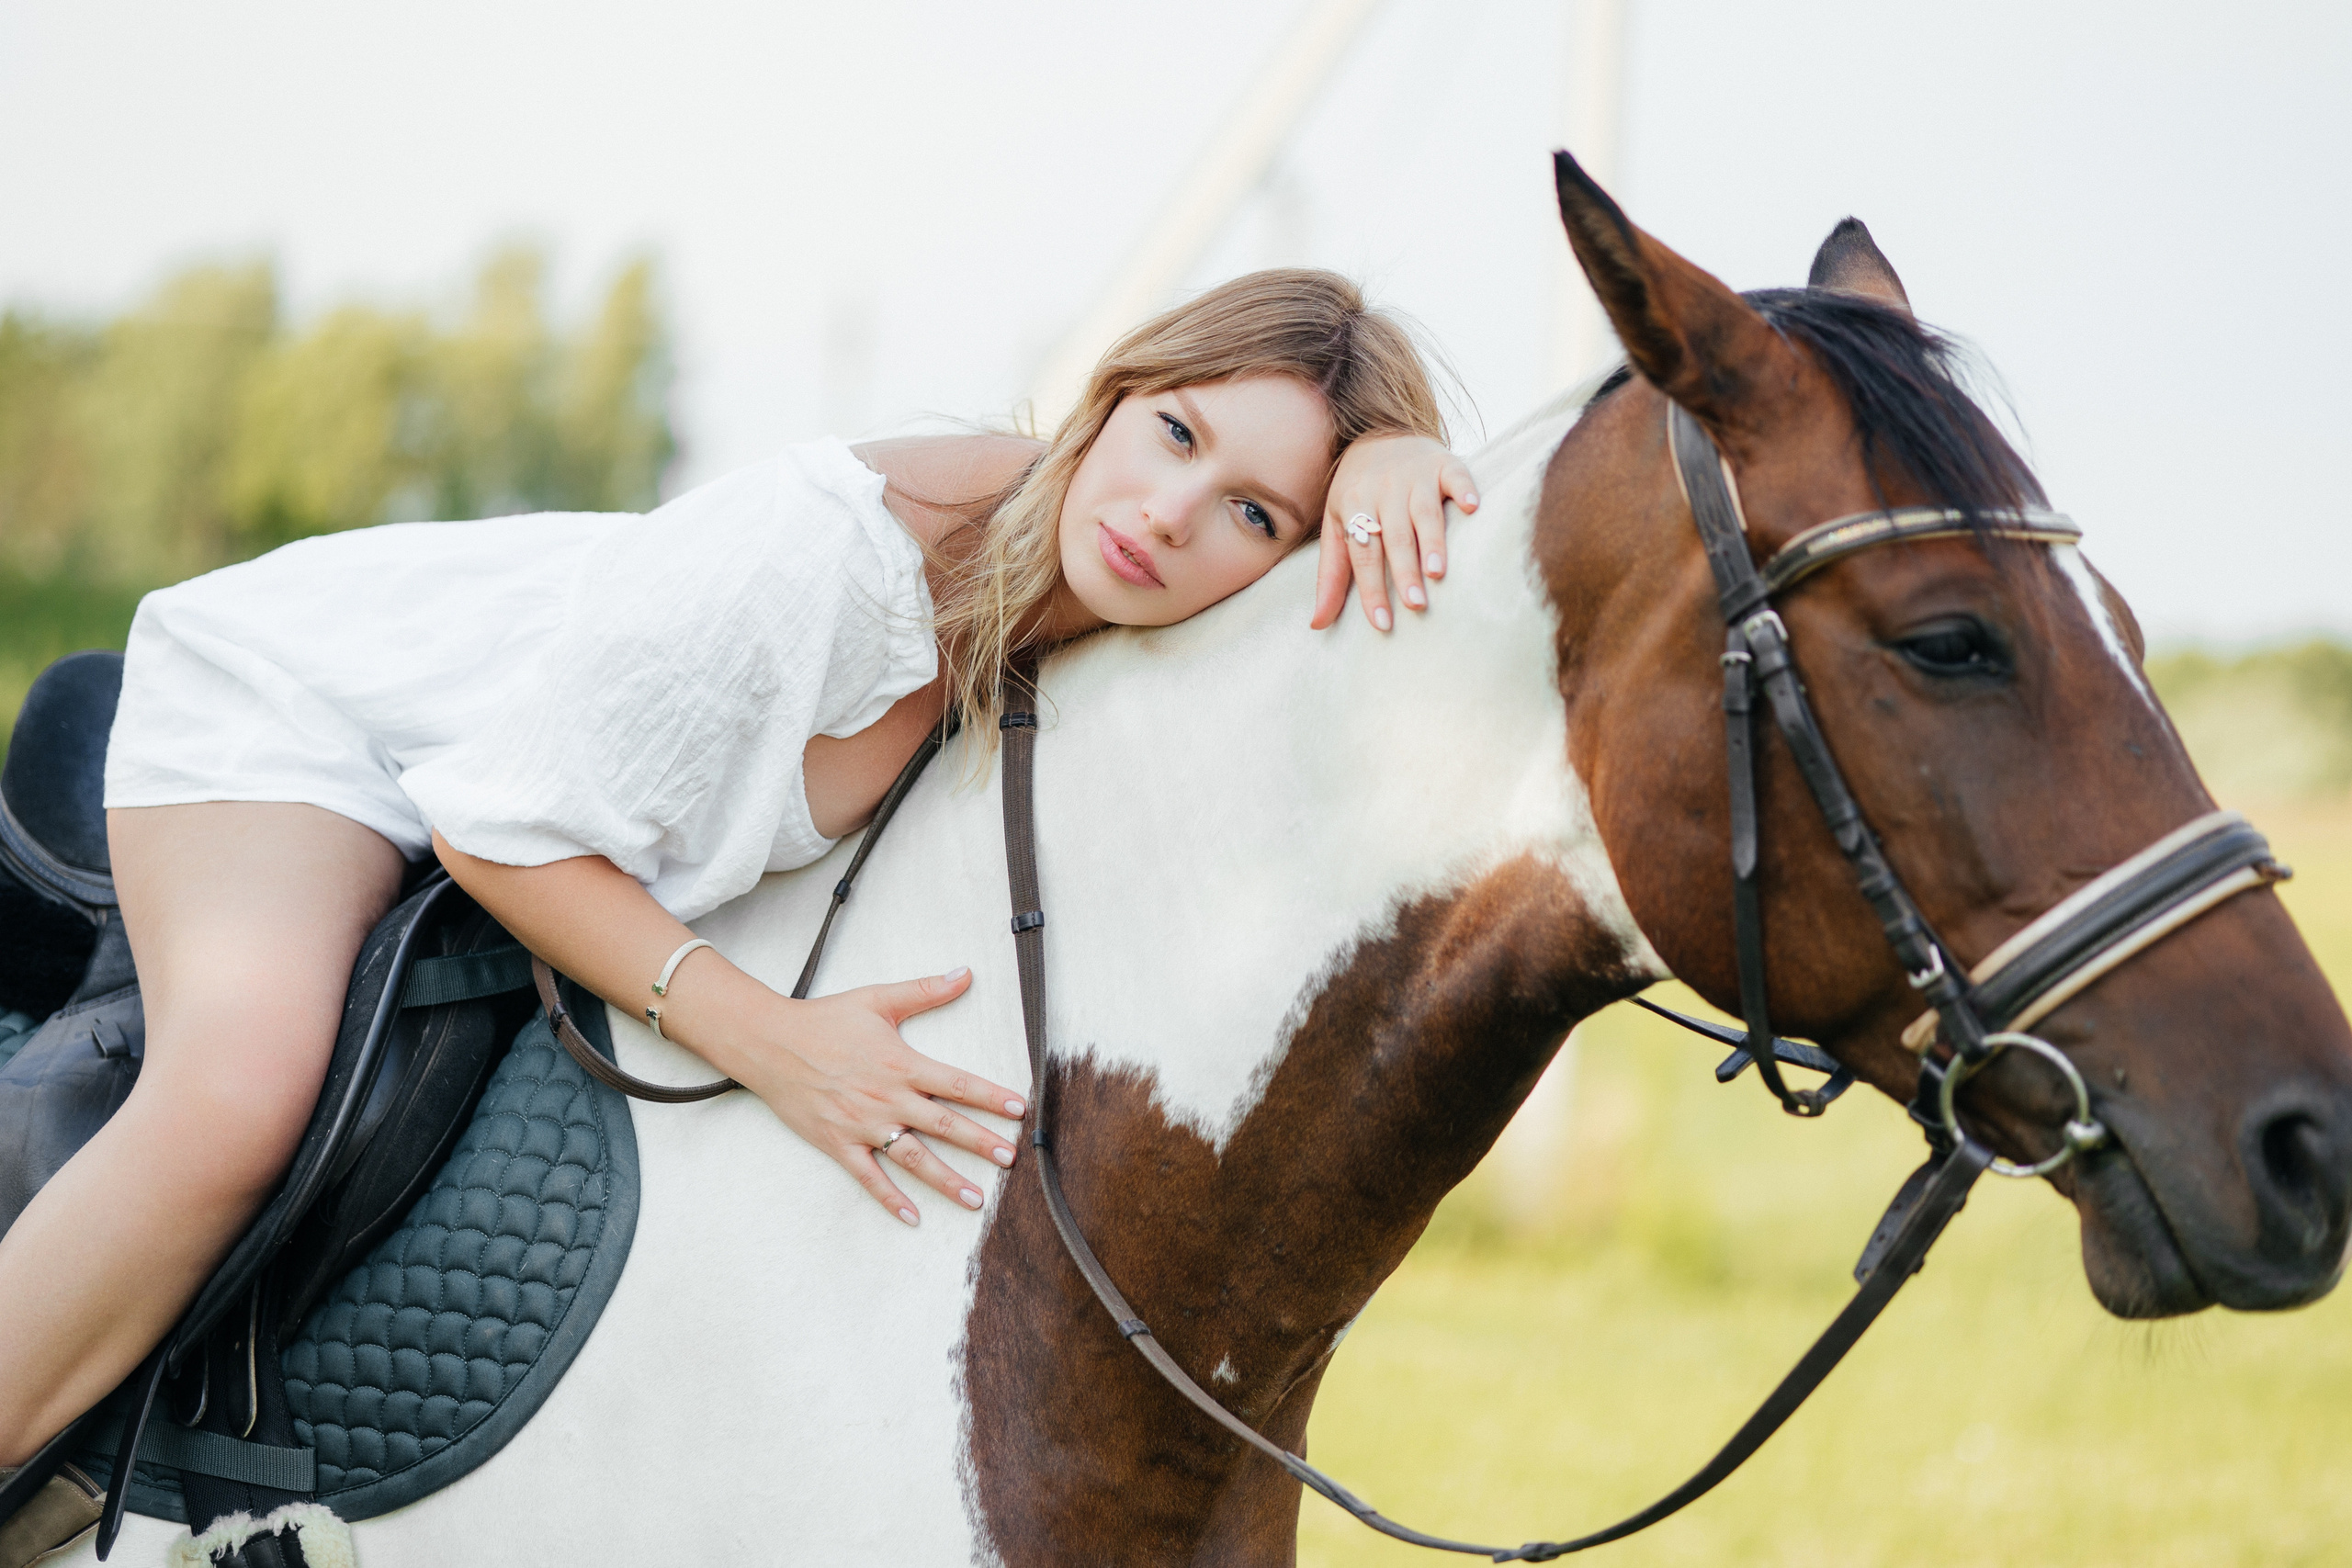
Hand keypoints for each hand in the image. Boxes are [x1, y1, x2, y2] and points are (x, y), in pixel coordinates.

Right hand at [730, 968, 1027, 1225]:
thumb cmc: (824, 1020)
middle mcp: (887, 1098)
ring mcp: (863, 1125)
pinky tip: (913, 1217)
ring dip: (946, 1180)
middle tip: (1011, 1159)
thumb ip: (925, 990)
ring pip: (913, 1158)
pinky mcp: (839, 1144)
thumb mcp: (877, 999)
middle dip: (981, 1143)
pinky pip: (869, 1177)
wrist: (770, 1043)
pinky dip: (890, 1199)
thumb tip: (966, 973)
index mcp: (901, 1064)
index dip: (990, 1097)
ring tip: (976, 1198)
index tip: (1018, 1110)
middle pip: (944, 1126)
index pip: (956, 1084)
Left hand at [1310, 433, 1478, 632]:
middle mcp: (1383, 488)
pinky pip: (1455, 474)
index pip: (1363, 554)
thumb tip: (1318, 624)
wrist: (1380, 431)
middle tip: (1415, 605)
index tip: (1383, 623)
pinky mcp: (1443, 461)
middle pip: (1394, 536)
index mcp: (1353, 504)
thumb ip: (1331, 576)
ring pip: (1424, 511)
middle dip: (1404, 572)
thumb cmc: (1357, 491)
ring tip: (1438, 572)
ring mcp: (1414, 473)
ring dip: (1432, 541)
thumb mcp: (1336, 527)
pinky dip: (1464, 489)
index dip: (1371, 589)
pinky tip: (1472, 507)